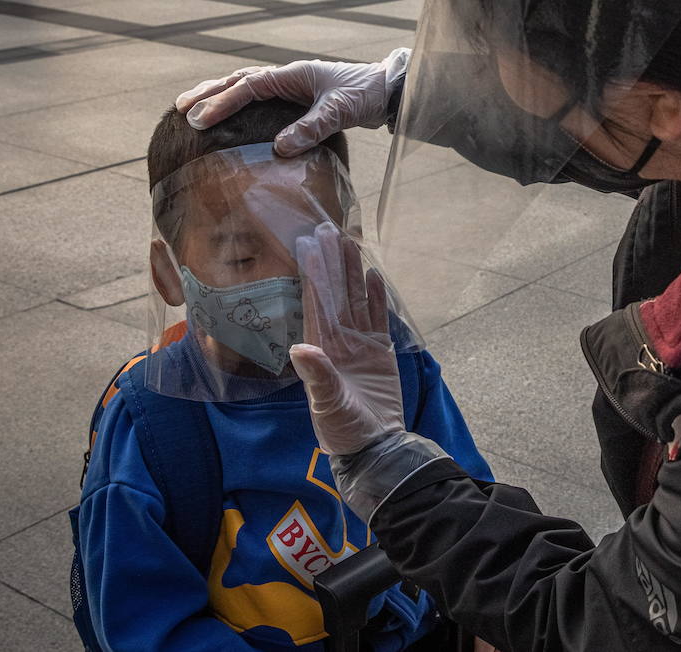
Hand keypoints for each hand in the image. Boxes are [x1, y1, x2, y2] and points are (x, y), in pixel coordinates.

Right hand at [175, 54, 406, 154]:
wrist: (388, 90)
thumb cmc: (365, 94)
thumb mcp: (339, 111)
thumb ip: (311, 128)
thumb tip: (279, 148)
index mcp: (291, 74)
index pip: (247, 86)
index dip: (221, 102)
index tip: (198, 119)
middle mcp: (287, 77)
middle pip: (238, 81)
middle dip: (208, 93)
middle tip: (178, 109)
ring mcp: (290, 87)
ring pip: (245, 87)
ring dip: (219, 95)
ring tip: (190, 108)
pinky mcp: (296, 100)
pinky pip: (258, 100)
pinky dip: (238, 104)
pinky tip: (228, 118)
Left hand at [291, 223, 402, 455]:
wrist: (376, 448)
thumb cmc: (345, 430)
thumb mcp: (327, 405)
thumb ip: (318, 375)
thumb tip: (300, 348)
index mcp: (321, 351)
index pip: (315, 304)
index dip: (313, 275)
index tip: (309, 247)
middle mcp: (337, 343)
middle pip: (335, 294)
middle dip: (332, 264)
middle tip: (330, 231)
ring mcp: (359, 346)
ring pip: (355, 301)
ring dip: (353, 273)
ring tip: (351, 244)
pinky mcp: (380, 353)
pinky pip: (377, 319)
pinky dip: (375, 298)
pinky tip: (373, 276)